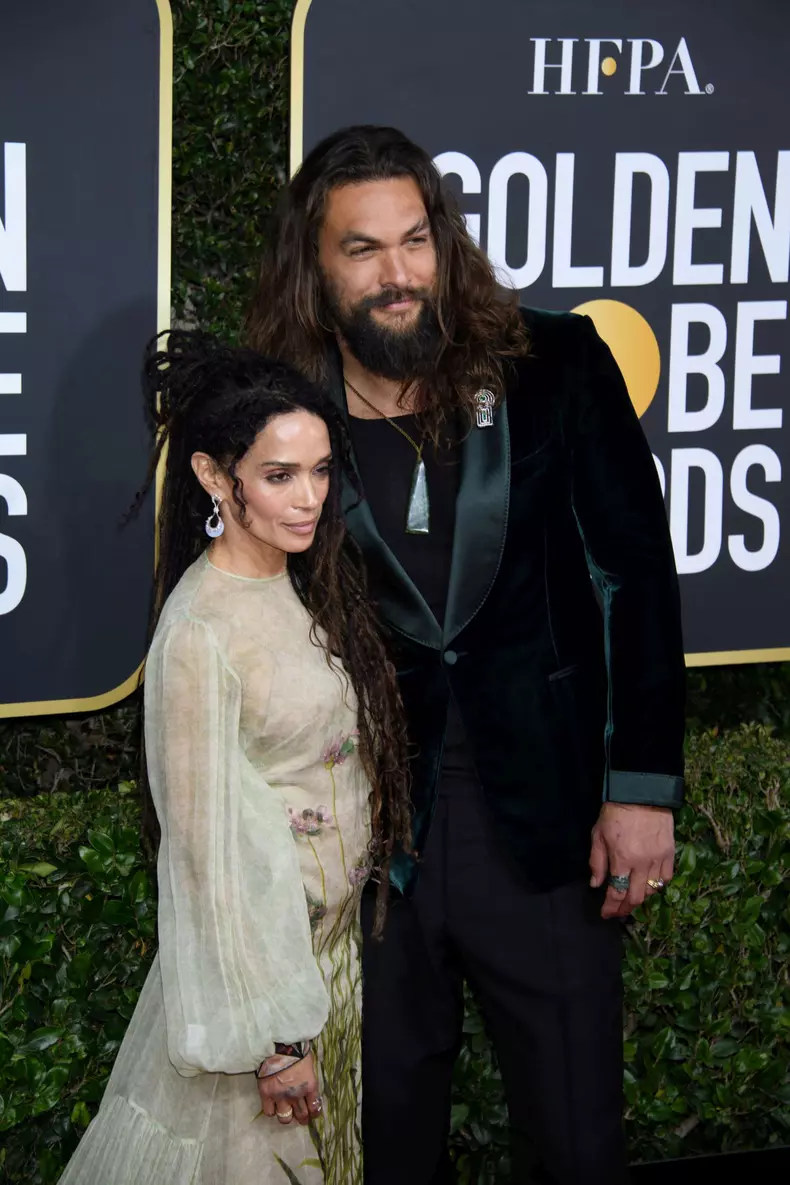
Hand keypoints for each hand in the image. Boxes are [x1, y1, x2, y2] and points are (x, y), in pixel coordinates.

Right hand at [256, 1051, 321, 1125]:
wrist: (278, 1044)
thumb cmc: (297, 1049)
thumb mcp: (310, 1063)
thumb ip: (309, 1077)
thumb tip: (309, 1085)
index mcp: (310, 1086)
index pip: (315, 1107)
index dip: (314, 1113)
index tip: (313, 1113)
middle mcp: (296, 1095)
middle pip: (301, 1116)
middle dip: (303, 1118)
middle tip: (302, 1118)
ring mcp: (280, 1096)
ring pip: (285, 1118)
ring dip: (287, 1116)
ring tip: (286, 1112)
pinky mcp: (266, 1095)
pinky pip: (269, 1112)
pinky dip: (272, 1110)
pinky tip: (273, 1105)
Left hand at [589, 803, 673, 918]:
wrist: (641, 794)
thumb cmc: (614, 813)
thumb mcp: (598, 835)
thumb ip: (597, 862)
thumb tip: (596, 885)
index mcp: (622, 859)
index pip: (617, 892)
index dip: (611, 907)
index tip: (605, 914)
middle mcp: (642, 864)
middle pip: (636, 897)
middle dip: (625, 909)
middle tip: (618, 912)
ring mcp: (658, 859)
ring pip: (652, 891)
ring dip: (641, 899)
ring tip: (631, 899)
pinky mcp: (670, 853)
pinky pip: (666, 878)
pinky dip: (657, 886)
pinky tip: (649, 886)